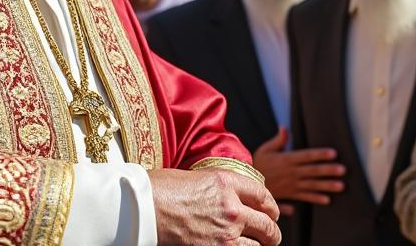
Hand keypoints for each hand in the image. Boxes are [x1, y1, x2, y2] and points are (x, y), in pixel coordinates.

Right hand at [150, 167, 280, 245]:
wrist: (142, 208)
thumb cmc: (161, 189)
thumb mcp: (197, 177)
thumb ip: (220, 188)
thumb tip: (231, 198)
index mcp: (227, 181)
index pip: (262, 194)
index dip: (271, 205)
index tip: (271, 211)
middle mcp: (232, 205)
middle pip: (267, 222)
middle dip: (272, 231)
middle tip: (271, 234)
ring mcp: (226, 230)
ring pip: (261, 243)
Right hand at [252, 127, 345, 215]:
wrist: (247, 183)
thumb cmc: (257, 163)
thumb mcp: (265, 149)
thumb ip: (278, 140)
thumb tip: (284, 127)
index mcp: (287, 159)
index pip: (307, 156)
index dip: (320, 154)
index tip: (333, 153)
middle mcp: (291, 172)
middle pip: (313, 171)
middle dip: (328, 170)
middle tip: (343, 170)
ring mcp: (291, 185)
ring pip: (312, 185)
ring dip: (327, 186)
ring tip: (341, 186)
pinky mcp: (290, 194)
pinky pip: (304, 197)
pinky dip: (315, 199)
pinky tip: (327, 200)